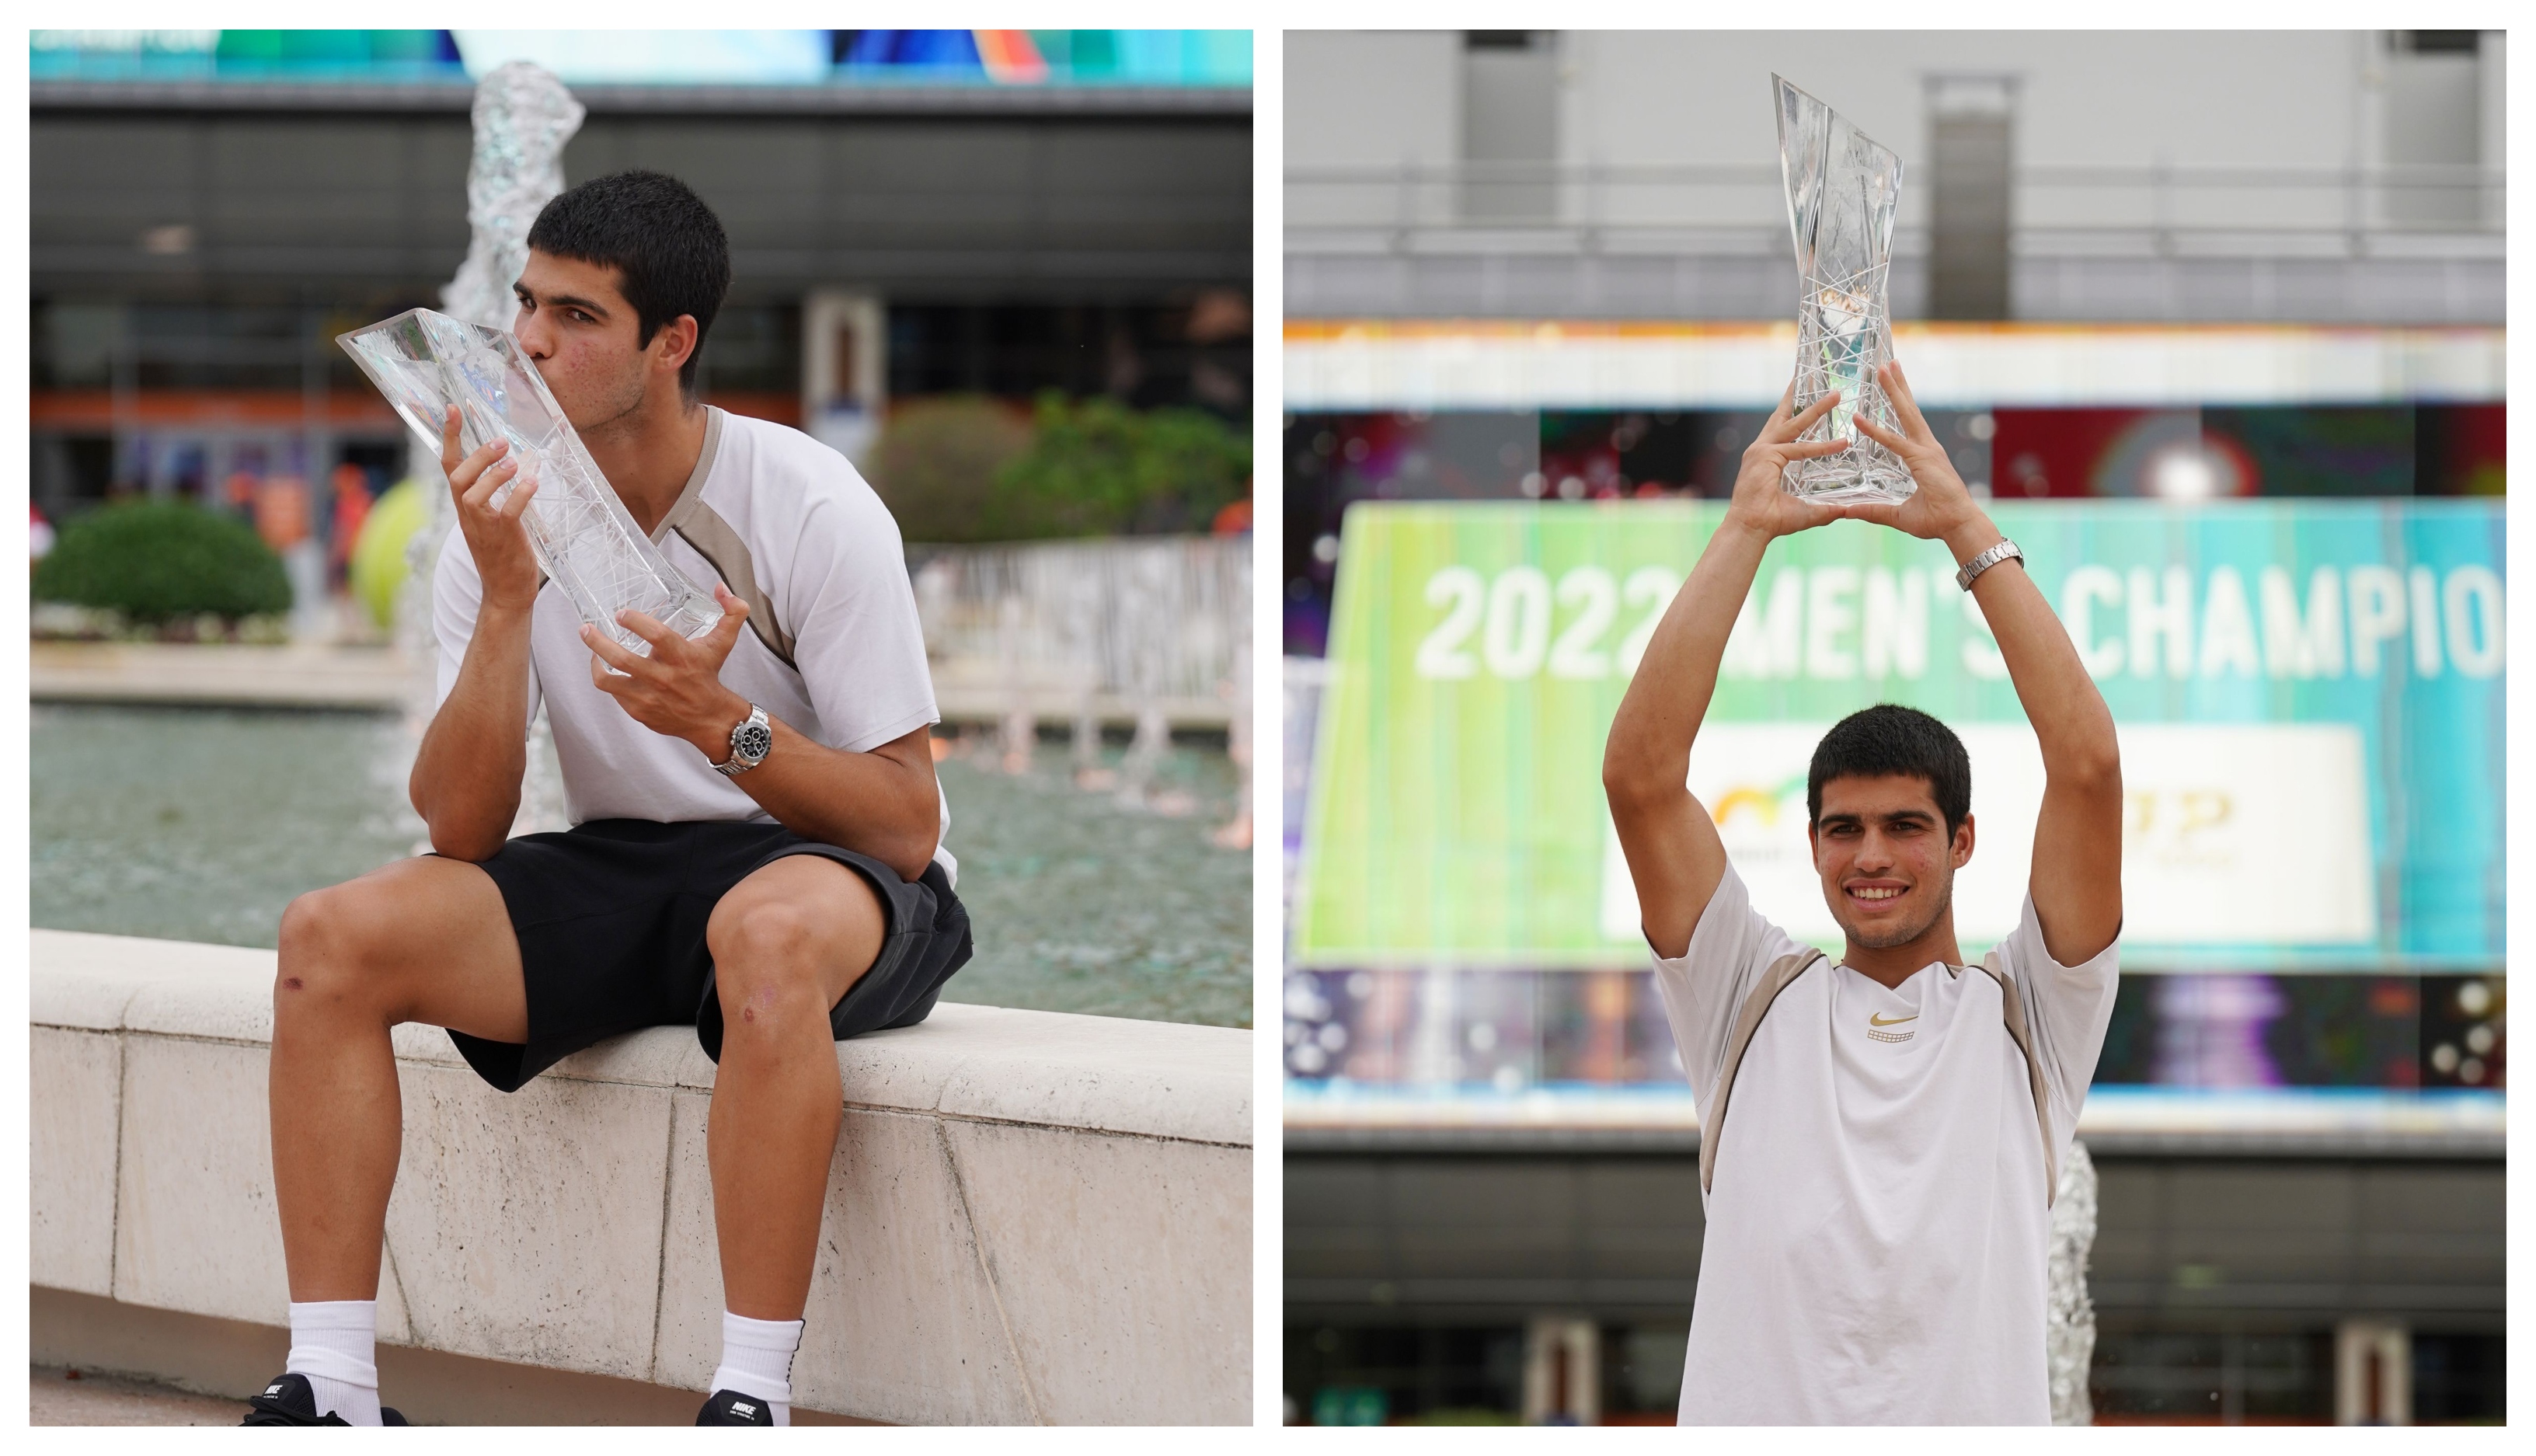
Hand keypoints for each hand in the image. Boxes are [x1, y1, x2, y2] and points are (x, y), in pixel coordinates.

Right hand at [440, 406, 541, 614]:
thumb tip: (513, 462)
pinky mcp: (503, 539)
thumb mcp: (494, 520)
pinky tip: (532, 483)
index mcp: (465, 507)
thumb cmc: (504, 554)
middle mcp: (469, 515)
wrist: (507, 594)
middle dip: (478, 455)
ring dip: (494, 474)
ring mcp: (483, 528)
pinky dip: (519, 494)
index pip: (450, 466)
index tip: (452, 409)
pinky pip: (507, 512)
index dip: (449, 437)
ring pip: (474, 494)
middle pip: (458, 477)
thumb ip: (497, 494)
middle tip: (501, 441)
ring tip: (514, 462)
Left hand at [581, 583, 754, 756]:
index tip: (621, 613)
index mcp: (682, 657)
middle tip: (586, 628)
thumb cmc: (710, 674)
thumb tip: (722, 587)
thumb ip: (731, 612)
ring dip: (595, 662)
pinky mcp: (639, 711)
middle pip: (622, 658)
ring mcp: (648, 697)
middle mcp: (664, 678)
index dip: (636, 622)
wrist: (709, 718)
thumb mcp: (723, 642)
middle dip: (597, 641)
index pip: (657, 636)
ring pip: (608, 680)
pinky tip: (606, 668)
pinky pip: (613, 693)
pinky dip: (607, 678)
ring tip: (592, 647)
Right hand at [1721, 381, 1856, 541]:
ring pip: (1796, 425)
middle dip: (1801, 395)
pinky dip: (1823, 447)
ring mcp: (1761, 450)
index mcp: (1767, 456)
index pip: (1784, 426)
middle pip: (1785, 415)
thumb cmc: (1772, 521)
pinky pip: (1799, 449)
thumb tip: (1846, 510)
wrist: (1750, 530)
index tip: (1805, 393)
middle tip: (1815, 375)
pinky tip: (1843, 443)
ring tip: (1837, 395)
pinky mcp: (1765, 457)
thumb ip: (1825, 507)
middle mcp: (1762, 448)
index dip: (1795, 409)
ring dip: (1817, 409)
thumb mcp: (1805, 509)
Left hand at [1844, 361, 1995, 554]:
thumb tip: (1848, 511)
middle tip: (1887, 363)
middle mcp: (1927, 447)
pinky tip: (1858, 419)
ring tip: (1883, 368)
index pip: (1908, 423)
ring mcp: (1926, 451)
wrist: (1959, 527)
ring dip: (1893, 391)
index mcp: (1924, 455)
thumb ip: (1873, 510)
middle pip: (1909, 410)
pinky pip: (1894, 443)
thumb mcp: (1897, 514)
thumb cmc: (1937, 520)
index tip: (1891, 386)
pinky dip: (1875, 431)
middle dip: (1898, 386)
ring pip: (1906, 415)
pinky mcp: (1922, 460)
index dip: (1899, 404)